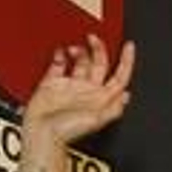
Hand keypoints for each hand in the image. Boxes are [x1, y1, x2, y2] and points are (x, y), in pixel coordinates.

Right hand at [19, 35, 135, 171]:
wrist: (42, 134)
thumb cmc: (67, 131)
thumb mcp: (98, 120)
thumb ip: (114, 107)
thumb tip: (127, 95)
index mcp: (101, 99)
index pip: (119, 77)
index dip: (127, 61)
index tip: (129, 46)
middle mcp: (87, 92)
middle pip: (99, 64)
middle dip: (99, 49)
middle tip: (94, 37)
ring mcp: (70, 87)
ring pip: (80, 61)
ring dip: (80, 51)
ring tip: (75, 48)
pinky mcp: (52, 84)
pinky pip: (58, 64)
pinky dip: (60, 55)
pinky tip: (61, 52)